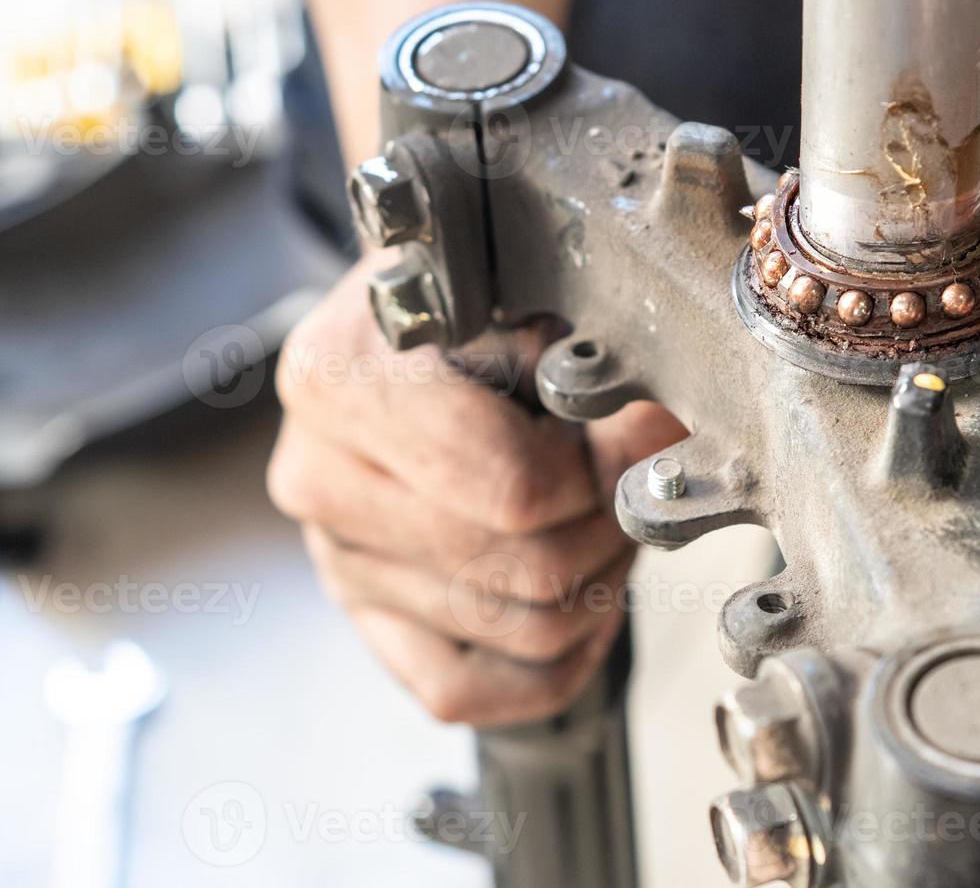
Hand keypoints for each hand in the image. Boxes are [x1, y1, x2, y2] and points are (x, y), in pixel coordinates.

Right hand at [268, 256, 686, 727]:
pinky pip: (461, 691)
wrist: (400, 325)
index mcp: (340, 381)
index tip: (643, 436)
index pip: (511, 488)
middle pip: (522, 567)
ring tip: (608, 522)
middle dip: (608, 528)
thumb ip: (585, 358)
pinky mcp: (359, 613)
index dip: (604, 476)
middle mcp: (319, 476)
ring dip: (595, 586)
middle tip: (634, 482)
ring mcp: (334, 555)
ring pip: (514, 632)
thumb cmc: (462, 301)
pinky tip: (585, 610)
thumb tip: (659, 435)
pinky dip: (549, 668)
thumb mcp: (518, 287)